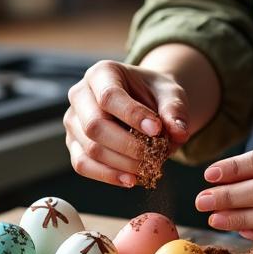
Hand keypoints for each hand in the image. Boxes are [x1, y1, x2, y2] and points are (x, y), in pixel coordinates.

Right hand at [64, 60, 190, 187]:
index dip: (132, 116)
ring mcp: (73, 121)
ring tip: (148, 168)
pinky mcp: (74, 144)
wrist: (146, 102)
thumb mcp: (170, 93)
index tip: (156, 130)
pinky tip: (131, 180)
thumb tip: (178, 133)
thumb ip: (174, 110)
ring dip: (121, 164)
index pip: (109, 96)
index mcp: (101, 73)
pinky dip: (108, 175)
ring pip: (89, 149)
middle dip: (127, 146)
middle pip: (94, 125)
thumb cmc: (155, 93)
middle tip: (154, 156)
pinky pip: (83, 165)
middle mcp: (80, 95)